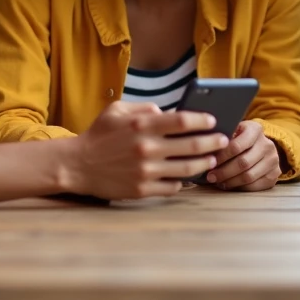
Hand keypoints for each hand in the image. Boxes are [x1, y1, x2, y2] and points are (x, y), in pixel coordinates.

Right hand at [63, 102, 228, 200]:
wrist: (77, 166)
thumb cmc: (99, 135)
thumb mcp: (117, 111)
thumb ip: (144, 108)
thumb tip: (167, 112)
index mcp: (142, 126)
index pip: (183, 121)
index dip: (202, 120)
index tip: (213, 120)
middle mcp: (147, 148)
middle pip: (192, 145)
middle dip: (213, 142)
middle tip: (223, 140)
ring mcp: (146, 171)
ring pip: (187, 169)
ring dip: (204, 163)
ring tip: (212, 159)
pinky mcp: (142, 190)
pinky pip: (173, 187)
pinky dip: (183, 181)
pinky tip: (188, 176)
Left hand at [206, 120, 280, 190]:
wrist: (261, 145)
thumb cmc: (240, 138)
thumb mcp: (234, 130)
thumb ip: (223, 136)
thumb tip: (205, 148)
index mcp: (255, 129)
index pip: (236, 146)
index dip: (221, 157)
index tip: (209, 162)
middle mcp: (268, 144)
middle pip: (243, 163)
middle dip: (224, 172)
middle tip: (210, 177)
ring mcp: (273, 160)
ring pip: (248, 176)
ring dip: (230, 181)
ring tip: (218, 182)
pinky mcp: (274, 174)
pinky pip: (255, 185)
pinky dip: (240, 187)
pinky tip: (230, 185)